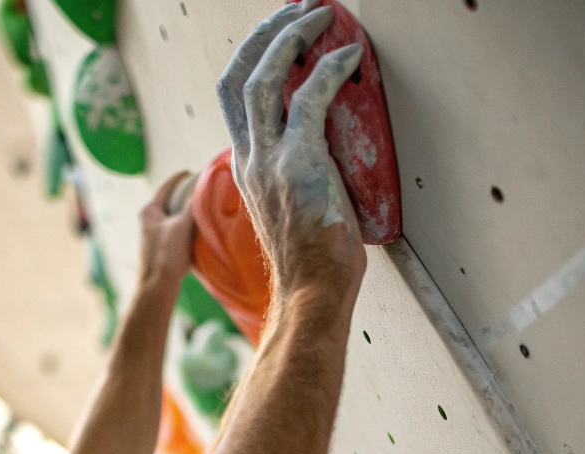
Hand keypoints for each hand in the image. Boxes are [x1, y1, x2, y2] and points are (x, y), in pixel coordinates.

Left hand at [137, 171, 196, 290]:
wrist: (158, 287)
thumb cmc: (167, 255)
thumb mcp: (182, 225)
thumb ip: (193, 205)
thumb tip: (205, 186)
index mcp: (149, 211)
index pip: (167, 186)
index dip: (182, 177)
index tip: (195, 172)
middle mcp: (149, 221)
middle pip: (171, 200)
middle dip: (187, 195)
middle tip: (203, 190)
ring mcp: (154, 235)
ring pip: (174, 216)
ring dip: (188, 212)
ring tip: (204, 208)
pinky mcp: (161, 248)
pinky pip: (176, 230)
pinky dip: (187, 227)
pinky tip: (199, 230)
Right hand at [217, 0, 365, 314]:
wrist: (312, 293)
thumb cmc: (314, 260)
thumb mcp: (294, 206)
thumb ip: (296, 170)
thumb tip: (328, 142)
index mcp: (245, 169)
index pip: (232, 98)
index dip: (253, 56)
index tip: (281, 35)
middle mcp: (248, 161)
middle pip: (237, 78)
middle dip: (265, 34)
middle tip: (299, 10)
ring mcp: (268, 163)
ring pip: (263, 79)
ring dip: (292, 38)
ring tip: (323, 17)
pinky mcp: (298, 165)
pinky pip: (310, 99)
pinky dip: (331, 70)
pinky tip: (351, 58)